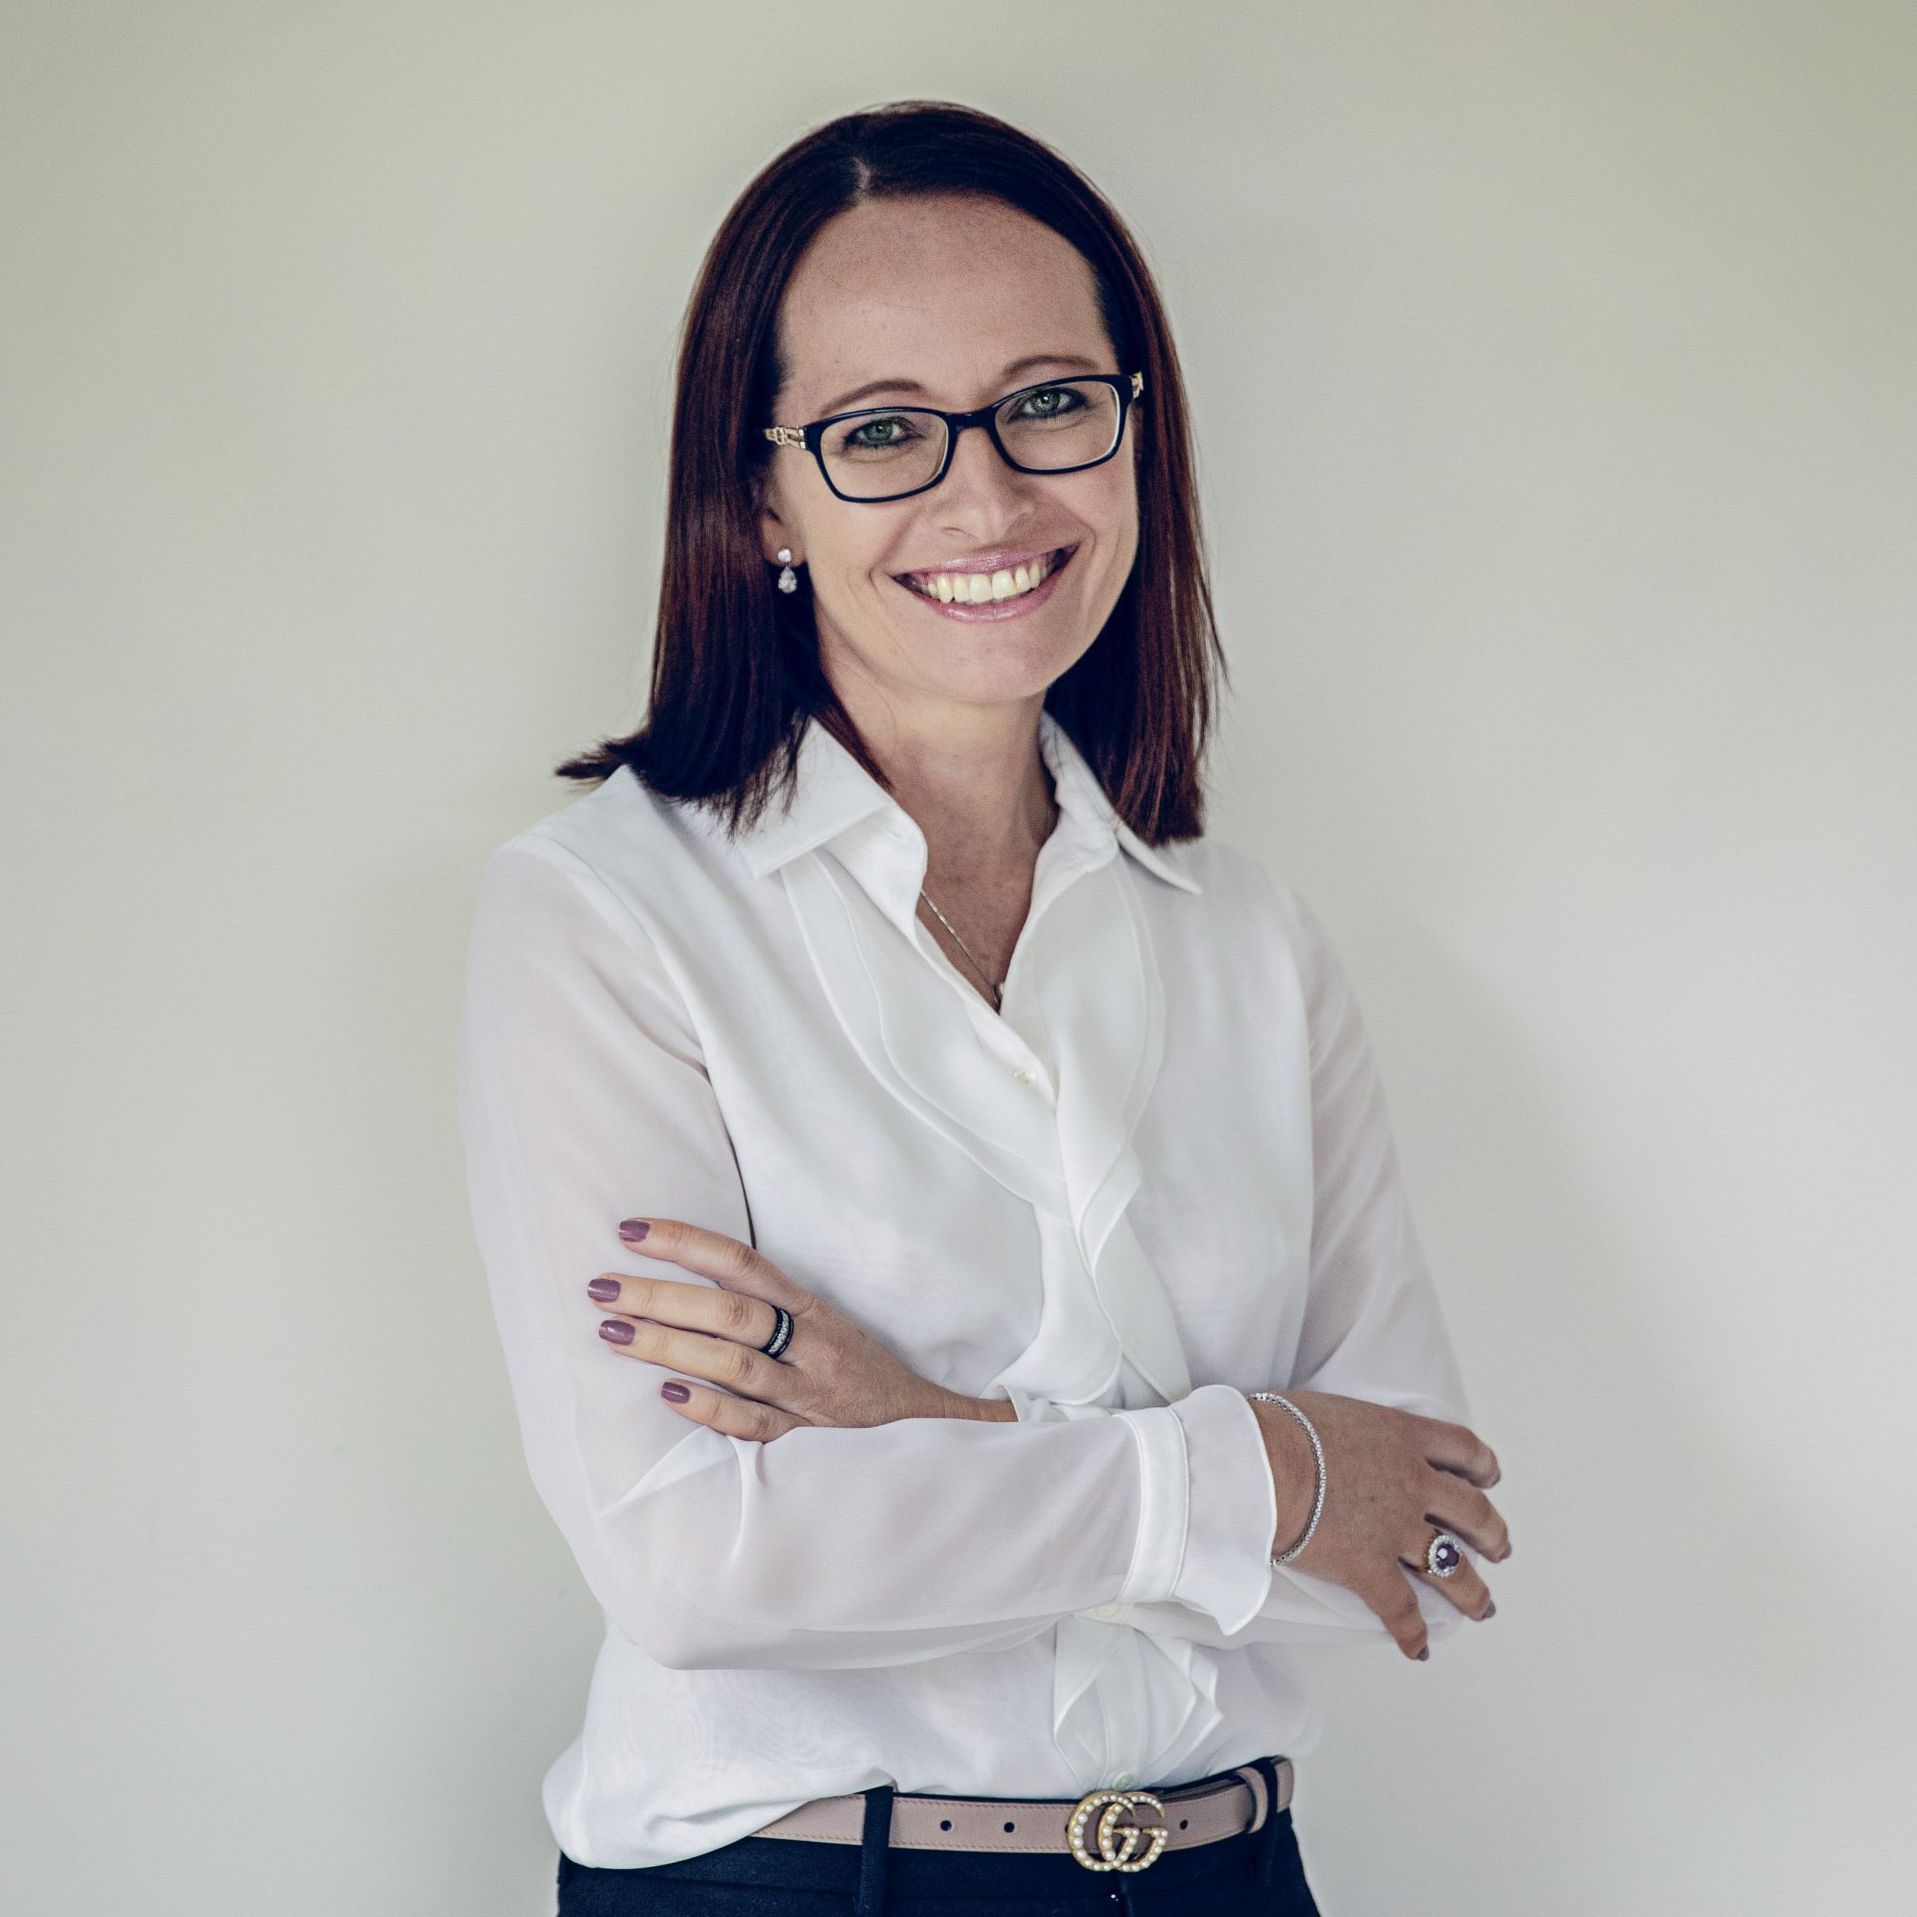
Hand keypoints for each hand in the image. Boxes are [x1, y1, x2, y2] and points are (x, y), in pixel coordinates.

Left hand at [588, 1216, 978, 1439]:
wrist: (923, 1430)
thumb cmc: (856, 1370)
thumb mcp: (822, 1325)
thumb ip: (766, 1304)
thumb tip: (688, 1272)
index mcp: (812, 1309)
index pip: (743, 1264)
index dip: (687, 1242)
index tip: (631, 1231)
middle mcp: (810, 1347)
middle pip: (730, 1314)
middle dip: (661, 1297)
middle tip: (602, 1286)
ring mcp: (807, 1396)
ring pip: (735, 1365)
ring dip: (670, 1347)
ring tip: (614, 1332)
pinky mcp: (805, 1444)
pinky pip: (754, 1425)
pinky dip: (711, 1409)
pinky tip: (668, 1395)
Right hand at [1251, 1390, 1510, 1660]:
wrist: (1261, 1462)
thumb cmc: (1278, 1427)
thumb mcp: (1329, 1411)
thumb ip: (1352, 1429)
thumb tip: (1328, 1440)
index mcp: (1403, 1437)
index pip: (1463, 1449)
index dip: (1482, 1467)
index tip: (1487, 1479)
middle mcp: (1413, 1483)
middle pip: (1473, 1512)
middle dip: (1492, 1533)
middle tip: (1498, 1547)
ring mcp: (1396, 1529)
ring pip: (1453, 1567)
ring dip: (1472, 1591)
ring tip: (1483, 1606)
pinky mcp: (1370, 1569)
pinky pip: (1401, 1609)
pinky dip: (1412, 1633)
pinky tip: (1419, 1650)